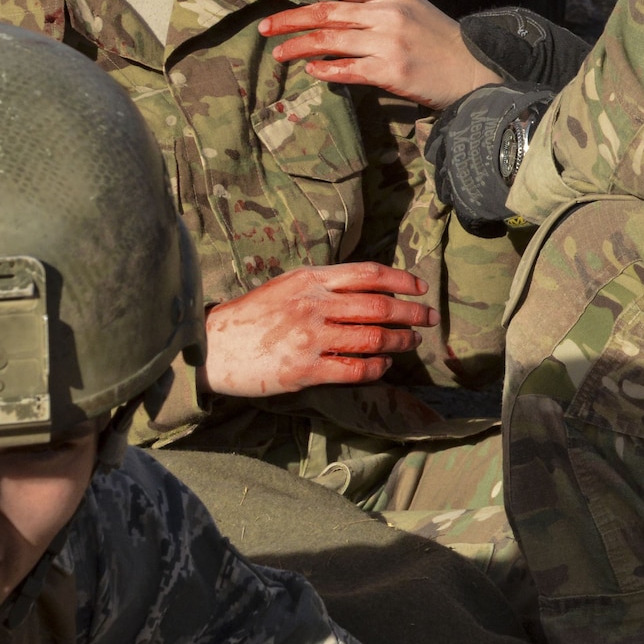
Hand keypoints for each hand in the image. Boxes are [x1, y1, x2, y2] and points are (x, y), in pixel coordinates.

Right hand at [203, 263, 437, 396]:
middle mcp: (314, 304)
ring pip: (371, 338)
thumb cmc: (251, 316)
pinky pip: (354, 369)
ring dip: (399, 340)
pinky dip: (376, 367)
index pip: (368, 274)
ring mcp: (311, 337)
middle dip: (411, 312)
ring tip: (411, 342)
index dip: (401, 279)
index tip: (420, 287)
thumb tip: (366, 287)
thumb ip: (322, 284)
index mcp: (310, 279)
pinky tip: (383, 365)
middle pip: (378, 306)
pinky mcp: (306, 369)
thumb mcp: (286, 285)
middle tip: (429, 318)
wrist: (214, 347)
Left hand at [261, 0, 499, 109]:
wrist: (472, 68)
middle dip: (289, 19)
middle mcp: (388, 12)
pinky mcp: (391, 72)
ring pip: (330, 40)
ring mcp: (389, 42)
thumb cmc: (436, 36)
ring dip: (298, 47)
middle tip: (264, 28)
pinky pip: (346, 69)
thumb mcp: (408, 3)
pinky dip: (324, 70)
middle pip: (327, 12)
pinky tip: (311, 71)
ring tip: (278, 53)